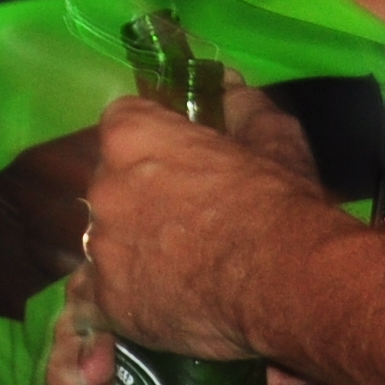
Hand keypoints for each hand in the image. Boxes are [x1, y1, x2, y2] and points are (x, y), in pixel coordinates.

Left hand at [74, 94, 336, 364]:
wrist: (283, 281)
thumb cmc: (278, 202)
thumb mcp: (273, 137)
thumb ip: (240, 105)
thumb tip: (227, 83)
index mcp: (132, 136)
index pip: (122, 122)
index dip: (152, 139)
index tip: (179, 159)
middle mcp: (104, 187)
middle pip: (112, 184)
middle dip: (141, 196)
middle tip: (188, 218)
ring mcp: (102, 248)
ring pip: (108, 241)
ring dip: (134, 247)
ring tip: (181, 268)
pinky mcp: (107, 301)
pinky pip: (102, 296)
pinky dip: (127, 296)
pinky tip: (160, 300)